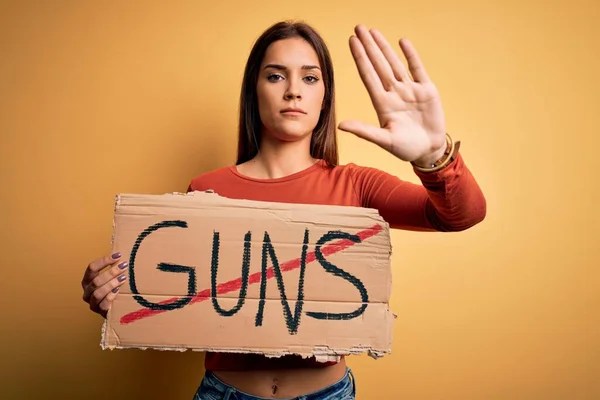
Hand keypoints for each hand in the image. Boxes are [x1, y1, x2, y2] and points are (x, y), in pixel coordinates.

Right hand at [81, 252, 127, 317]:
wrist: (116, 307)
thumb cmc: (113, 288)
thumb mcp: (111, 276)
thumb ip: (113, 266)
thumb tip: (121, 254)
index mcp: (87, 280)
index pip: (91, 268)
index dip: (104, 261)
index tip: (118, 255)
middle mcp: (87, 291)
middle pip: (96, 280)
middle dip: (111, 272)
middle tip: (124, 266)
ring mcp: (92, 302)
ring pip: (98, 293)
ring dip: (111, 284)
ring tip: (123, 278)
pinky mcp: (100, 311)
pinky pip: (103, 305)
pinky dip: (110, 296)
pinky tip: (118, 290)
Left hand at [339, 25, 447, 165]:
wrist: (429, 151)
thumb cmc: (405, 148)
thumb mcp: (384, 140)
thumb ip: (364, 131)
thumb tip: (341, 125)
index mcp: (382, 103)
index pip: (368, 75)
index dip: (360, 58)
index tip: (351, 42)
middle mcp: (394, 93)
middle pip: (378, 64)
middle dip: (369, 46)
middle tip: (358, 27)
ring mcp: (410, 90)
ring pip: (394, 63)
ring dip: (384, 47)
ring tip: (373, 31)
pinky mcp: (427, 90)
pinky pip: (417, 68)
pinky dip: (410, 55)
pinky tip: (402, 42)